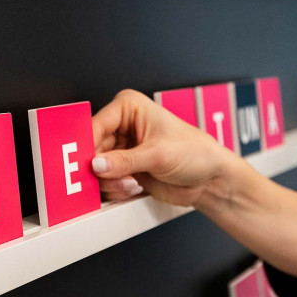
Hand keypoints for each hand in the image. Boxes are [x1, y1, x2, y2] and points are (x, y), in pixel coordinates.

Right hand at [91, 89, 239, 206]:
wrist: (210, 179)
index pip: (96, 125)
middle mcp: (123, 126)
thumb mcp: (158, 154)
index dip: (89, 146)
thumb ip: (124, 161)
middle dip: (102, 169)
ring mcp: (123, 149)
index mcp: (129, 107)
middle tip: (115, 178)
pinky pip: (106, 181)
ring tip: (131, 183)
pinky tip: (133, 187)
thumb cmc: (195, 152)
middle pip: (92, 149)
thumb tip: (97, 165)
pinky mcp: (125, 169)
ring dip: (110, 182)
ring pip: (97, 168)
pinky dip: (115, 189)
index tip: (87, 164)